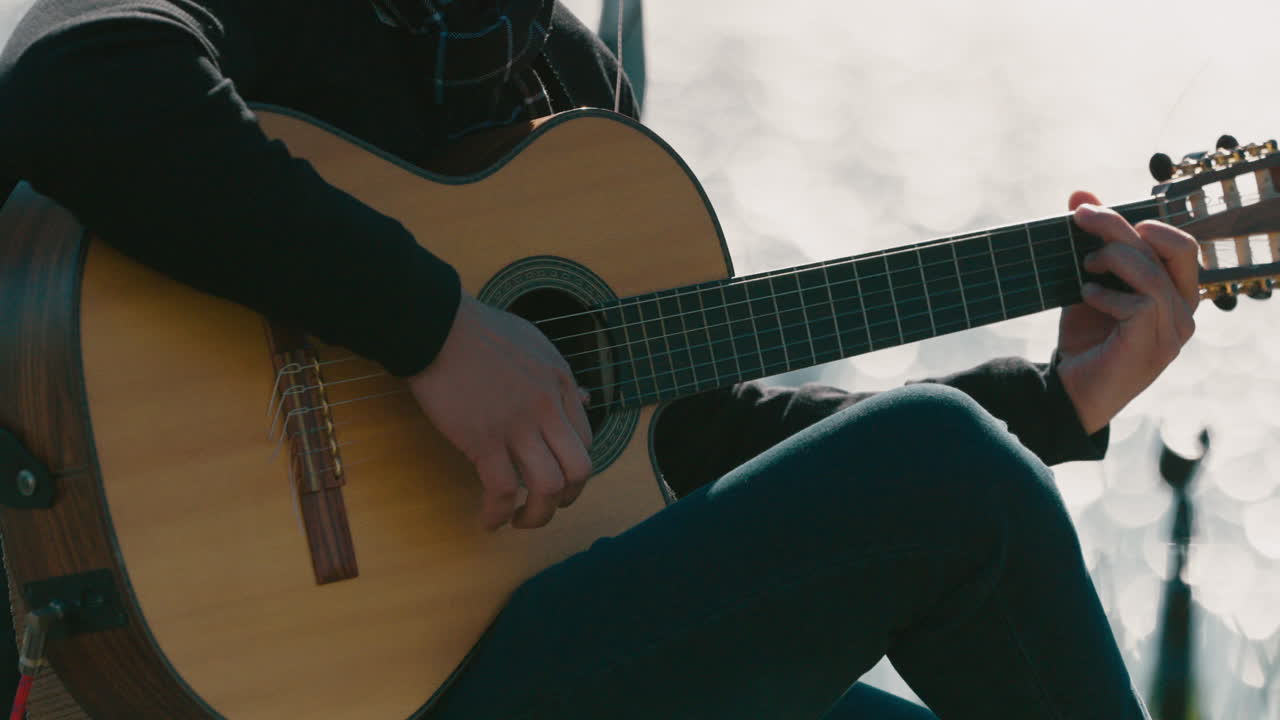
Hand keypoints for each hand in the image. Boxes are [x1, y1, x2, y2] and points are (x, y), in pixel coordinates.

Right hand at [408, 293, 592, 529]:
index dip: (574, 465)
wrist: (437, 327)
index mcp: (560, 382)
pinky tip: (488, 520)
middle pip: (579, 469)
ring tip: (519, 520)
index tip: (556, 474)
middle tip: (547, 504)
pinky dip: (497, 514)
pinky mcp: (483, 439)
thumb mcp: (534, 344)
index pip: (586, 439)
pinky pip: (502, 490)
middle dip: (568, 497)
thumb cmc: (478, 331)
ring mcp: (517, 425)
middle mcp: (547, 407)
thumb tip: (581, 397)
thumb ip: (557, 375)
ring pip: (548, 488)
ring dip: (537, 516)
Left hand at [1055, 191, 1200, 433]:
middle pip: (1174, 245)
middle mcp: (1185, 309)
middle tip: (1080, 219)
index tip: (1087, 211)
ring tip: (1084, 267)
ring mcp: (1175, 328)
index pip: (1179, 241)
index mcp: (1177, 291)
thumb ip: (1092, 243)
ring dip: (1111, 256)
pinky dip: (1105, 293)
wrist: (1070, 390)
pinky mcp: (1155, 342)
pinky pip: (1137, 300)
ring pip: (1152, 269)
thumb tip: (1080, 194)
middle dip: (1122, 224)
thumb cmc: (1086, 338)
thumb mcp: (1089, 282)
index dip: (1136, 219)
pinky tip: (1086, 297)